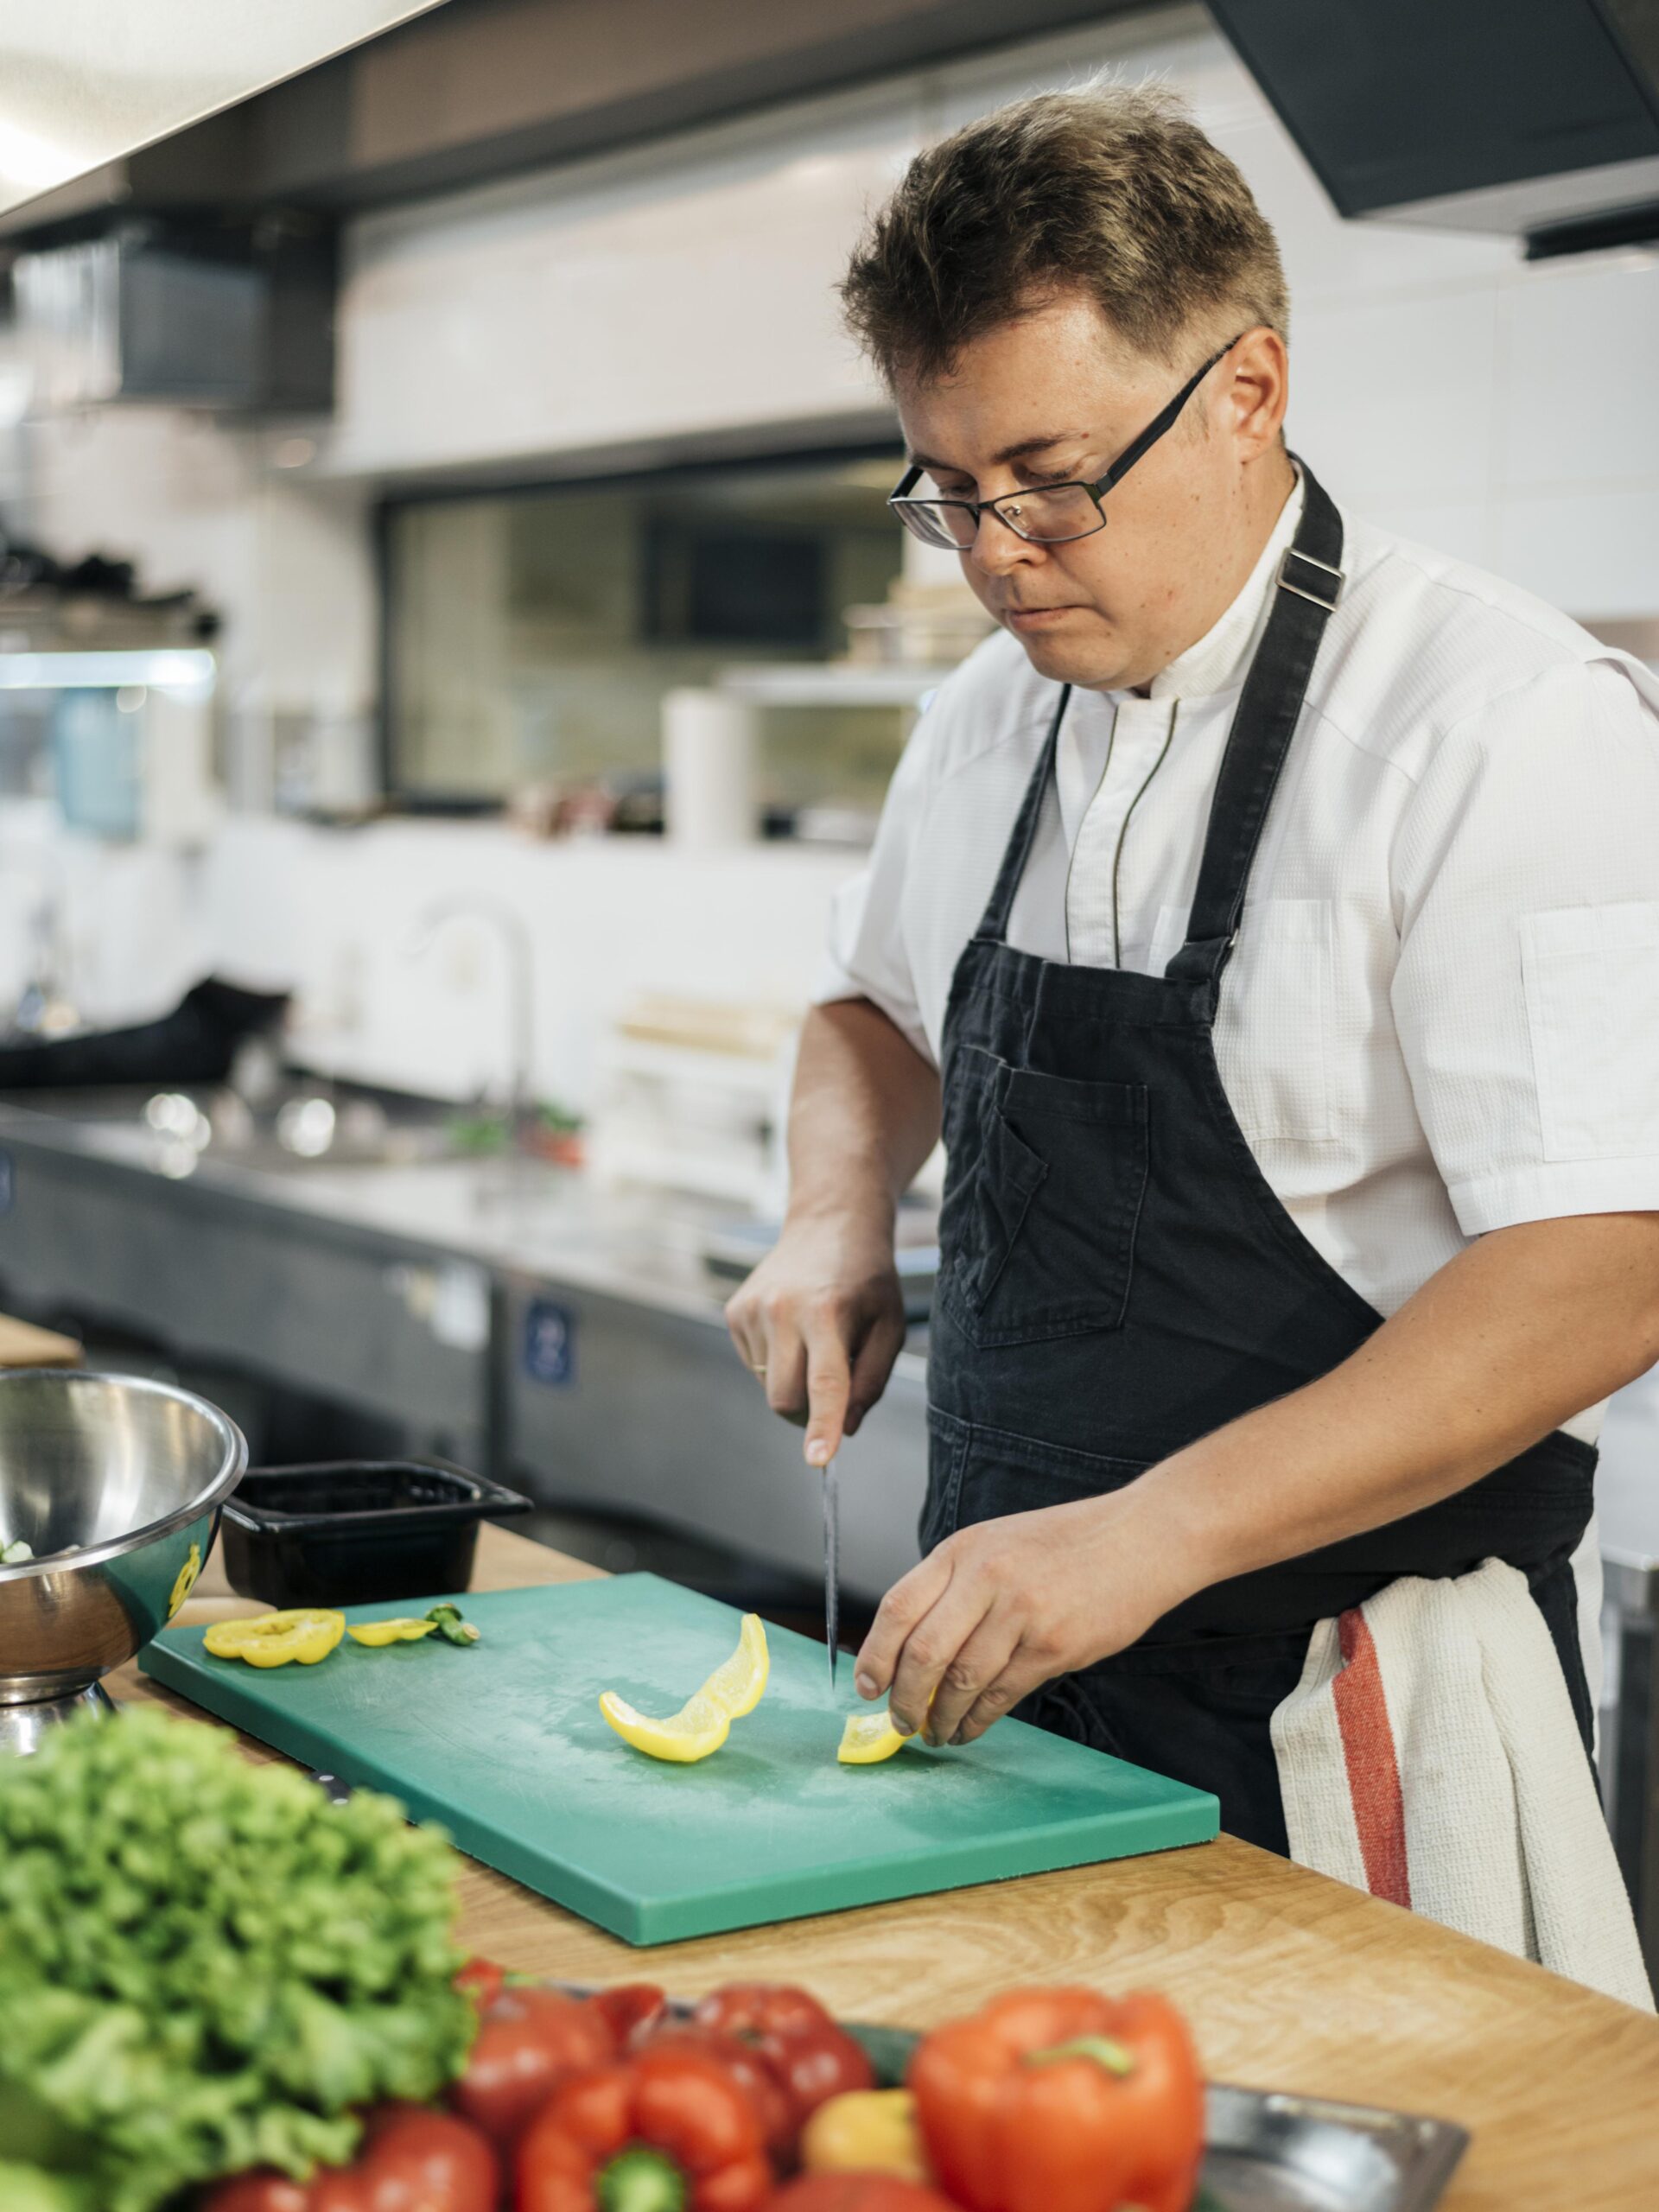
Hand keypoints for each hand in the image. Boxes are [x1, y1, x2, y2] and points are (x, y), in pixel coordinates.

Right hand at [724, 1208, 907, 1464]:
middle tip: (835, 1387)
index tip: (818, 1460)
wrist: (829, 1224)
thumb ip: (872, 1381)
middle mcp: (782, 1310)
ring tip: (816, 1339)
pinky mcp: (734, 1312)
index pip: (825, 1382)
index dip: (821, 1426)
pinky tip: (793, 1327)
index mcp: (827, 1312)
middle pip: (785, 1399)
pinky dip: (776, 1361)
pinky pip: (754, 1365)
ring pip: (768, 1386)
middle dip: (809, 1412)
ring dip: (794, 1381)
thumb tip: (844, 1428)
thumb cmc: (867, 1280)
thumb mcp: (891, 1325)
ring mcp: (752, 1310)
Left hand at [854, 1488, 1195, 1744]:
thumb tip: (910, 1648)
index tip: (865, 1686)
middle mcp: (986, 1577)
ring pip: (961, 1681)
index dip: (874, 1655)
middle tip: (899, 1722)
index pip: (898, 1607)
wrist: (1141, 1538)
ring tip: (936, 1731)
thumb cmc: (1067, 1544)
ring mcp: (1022, 1612)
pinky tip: (970, 1728)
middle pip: (923, 1653)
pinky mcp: (1055, 1646)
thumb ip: (956, 1585)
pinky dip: (978, 1720)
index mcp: (963, 1549)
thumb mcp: (998, 1543)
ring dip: (941, 1717)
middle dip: (904, 1699)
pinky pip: (1002, 1695)